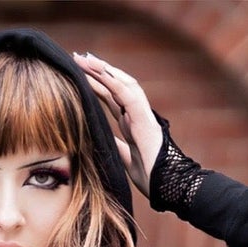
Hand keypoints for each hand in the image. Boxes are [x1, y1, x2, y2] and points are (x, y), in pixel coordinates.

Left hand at [72, 51, 161, 198]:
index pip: (113, 98)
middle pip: (117, 86)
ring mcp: (142, 115)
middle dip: (99, 71)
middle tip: (80, 58)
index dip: (97, 85)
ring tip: (86, 60)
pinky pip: (129, 95)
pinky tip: (100, 72)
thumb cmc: (151, 177)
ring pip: (123, 84)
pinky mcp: (145, 120)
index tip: (80, 73)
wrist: (168, 187)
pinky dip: (114, 82)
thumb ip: (115, 147)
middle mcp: (137, 115)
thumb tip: (99, 142)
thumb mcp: (124, 160)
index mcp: (131, 124)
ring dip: (104, 70)